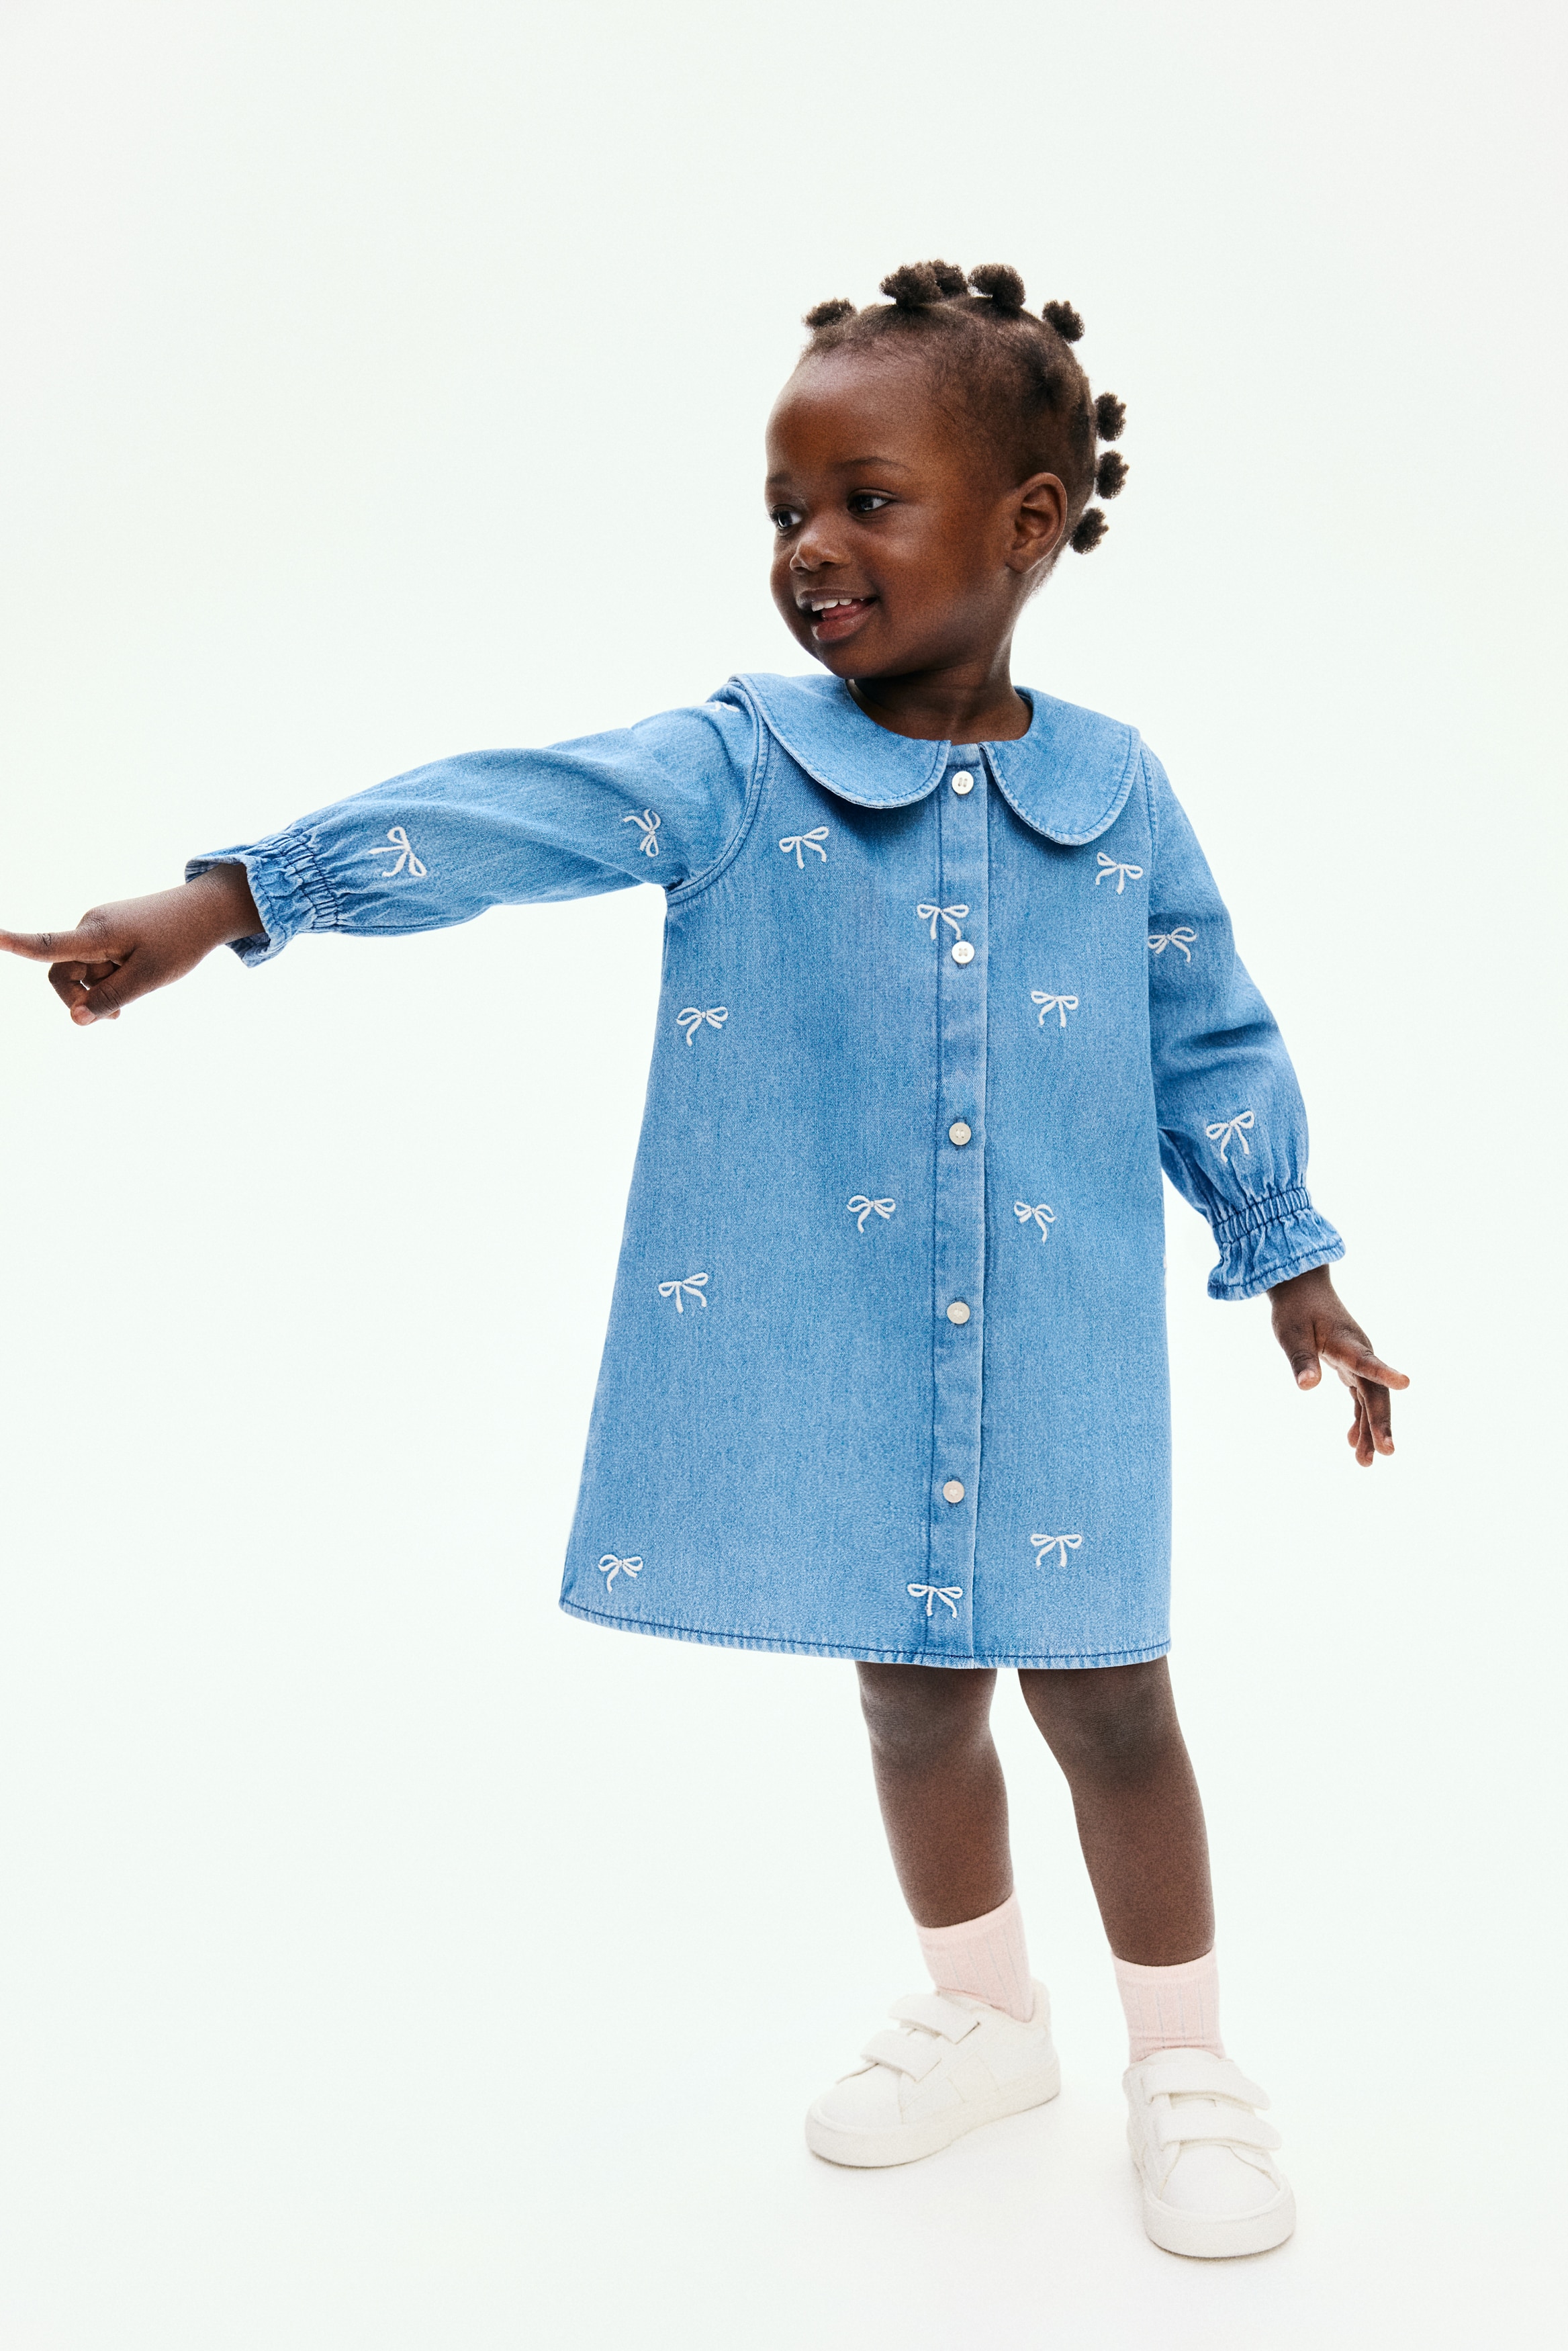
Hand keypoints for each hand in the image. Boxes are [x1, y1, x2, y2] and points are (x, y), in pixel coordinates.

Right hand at [0, 866, 262, 1024]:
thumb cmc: (179, 943)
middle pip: (62, 973)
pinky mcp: (108, 932)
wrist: (205, 913)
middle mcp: (90, 926)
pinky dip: (108, 978)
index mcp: (97, 933)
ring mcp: (98, 929)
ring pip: (81, 971)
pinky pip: (95, 963)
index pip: (48, 943)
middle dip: (82, 997)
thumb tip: (75, 1019)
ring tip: (133, 993)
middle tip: (116, 1015)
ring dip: (100, 989)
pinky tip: (132, 981)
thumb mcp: (148, 978)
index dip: (15, 944)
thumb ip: (110, 998)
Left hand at [1269, 1264, 1408, 1466]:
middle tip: (1387, 1452)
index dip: (1384, 1373)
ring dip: (1370, 1429)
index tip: (1406, 1382)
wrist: (1303, 1289)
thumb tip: (1307, 1387)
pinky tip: (1353, 1442)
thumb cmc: (1295, 1311)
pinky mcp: (1352, 1367)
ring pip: (1371, 1399)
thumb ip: (1301, 1360)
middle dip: (1381, 1422)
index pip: (1366, 1361)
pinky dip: (1359, 1419)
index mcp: (1346, 1343)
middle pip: (1375, 1391)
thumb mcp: (1290, 1334)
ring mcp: (1359, 1361)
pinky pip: (1361, 1397)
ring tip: (1366, 1462)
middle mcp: (1359, 1353)